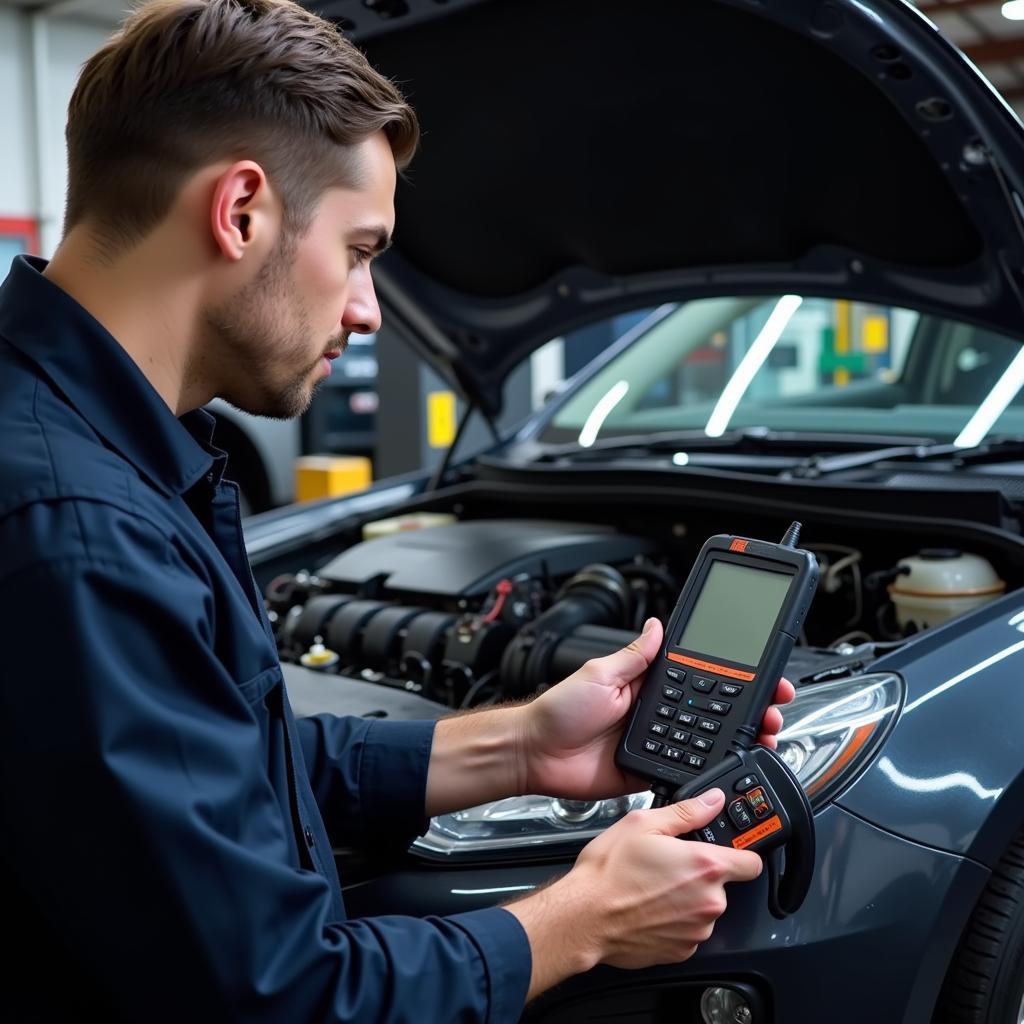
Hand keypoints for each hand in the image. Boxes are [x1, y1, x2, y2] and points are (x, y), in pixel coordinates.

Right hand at [505, 789, 761, 994]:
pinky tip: (649, 907)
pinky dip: (674, 920)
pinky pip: (688, 930)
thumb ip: (687, 812)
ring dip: (688, 898)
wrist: (584, 917)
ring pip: (704, 908)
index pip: (752, 862)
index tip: (728, 850)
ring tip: (653, 886)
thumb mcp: (643, 824)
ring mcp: (696, 930)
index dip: (742, 853)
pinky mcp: (682, 951)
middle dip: (701, 874)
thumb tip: (713, 801)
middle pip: (722, 884)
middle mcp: (708, 902)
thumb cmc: (609, 872)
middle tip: (669, 864)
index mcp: (704, 866)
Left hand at [516, 617, 794, 799]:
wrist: (536, 755)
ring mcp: (656, 743)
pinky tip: (733, 769)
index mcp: (647, 685)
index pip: (699, 676)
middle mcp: (656, 713)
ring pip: (707, 741)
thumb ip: (633, 655)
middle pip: (713, 710)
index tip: (761, 673)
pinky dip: (709, 772)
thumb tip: (657, 625)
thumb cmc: (558, 711)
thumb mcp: (598, 673)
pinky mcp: (650, 771)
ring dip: (738, 739)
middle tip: (775, 708)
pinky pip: (685, 771)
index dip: (731, 675)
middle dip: (748, 708)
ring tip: (765, 736)